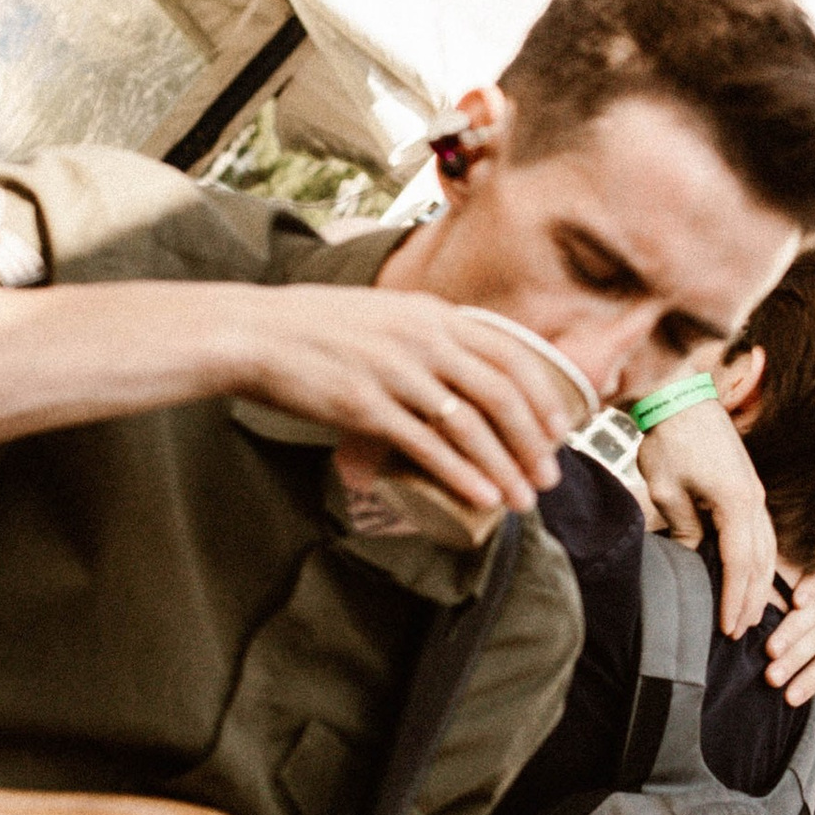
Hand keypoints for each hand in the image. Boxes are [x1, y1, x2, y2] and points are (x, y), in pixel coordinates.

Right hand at [230, 288, 569, 516]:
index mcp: (432, 315)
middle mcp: (422, 339)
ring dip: (503, 468)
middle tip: (547, 476)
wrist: (256, 334)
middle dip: (532, 442)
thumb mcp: (385, 315)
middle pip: (501, 394)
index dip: (542, 396)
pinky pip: (427, 446)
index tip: (559, 430)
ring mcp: (395, 372)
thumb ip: (426, 335)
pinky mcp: (365, 405)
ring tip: (520, 499)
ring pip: (470, 426)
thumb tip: (460, 367)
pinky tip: (480, 496)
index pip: (510, 354)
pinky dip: (461, 474)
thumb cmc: (316, 329)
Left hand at [635, 397, 775, 636]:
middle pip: (761, 561)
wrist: (682, 396)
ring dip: (761, 583)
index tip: (728, 628)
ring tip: (751, 613)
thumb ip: (683, 527)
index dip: (735, 598)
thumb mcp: (666, 489)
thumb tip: (692, 555)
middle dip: (752, 599)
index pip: (740, 562)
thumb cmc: (670, 440)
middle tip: (741, 633)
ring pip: (767, 549)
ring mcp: (756, 494)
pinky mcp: (749, 489)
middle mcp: (754, 501)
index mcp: (736, 502)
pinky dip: (760, 561)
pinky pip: (762, 534)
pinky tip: (753, 576)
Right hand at [767, 565, 814, 704]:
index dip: (812, 679)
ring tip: (772, 650)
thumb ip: (798, 647)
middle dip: (797, 661)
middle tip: (772, 678)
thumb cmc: (798, 590)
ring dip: (796, 633)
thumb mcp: (806, 622)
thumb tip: (777, 688)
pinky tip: (796, 600)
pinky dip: (811, 588)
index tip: (789, 698)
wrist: (811, 539)